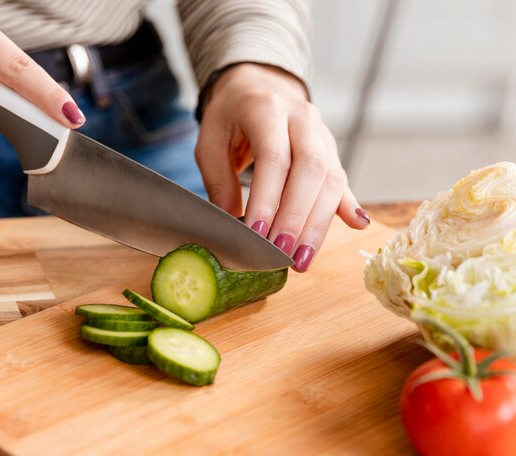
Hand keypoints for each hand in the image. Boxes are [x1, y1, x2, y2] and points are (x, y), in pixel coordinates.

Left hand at [195, 63, 369, 271]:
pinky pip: (342, 181)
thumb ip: (220, 183)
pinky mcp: (331, 152)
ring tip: (303, 260)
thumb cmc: (229, 117)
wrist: (258, 84)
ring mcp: (322, 135)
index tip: (258, 236)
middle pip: (310, 170)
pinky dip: (348, 206)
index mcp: (268, 109)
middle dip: (297, 218)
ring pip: (330, 180)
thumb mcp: (210, 143)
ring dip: (318, 225)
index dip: (268, 200)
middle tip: (283, 255)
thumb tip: (231, 228)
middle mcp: (303, 118)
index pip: (274, 159)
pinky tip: (357, 225)